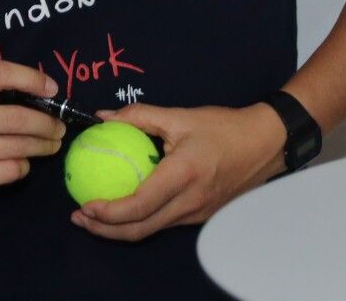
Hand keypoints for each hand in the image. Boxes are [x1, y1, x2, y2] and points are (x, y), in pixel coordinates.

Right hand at [0, 60, 66, 202]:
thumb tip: (43, 94)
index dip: (30, 78)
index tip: (52, 89)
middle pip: (15, 118)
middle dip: (46, 124)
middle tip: (59, 128)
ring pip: (17, 148)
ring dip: (42, 146)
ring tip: (49, 144)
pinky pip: (9, 171)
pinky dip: (23, 166)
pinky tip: (21, 162)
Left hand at [71, 102, 284, 242]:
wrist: (267, 144)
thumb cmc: (224, 128)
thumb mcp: (180, 116)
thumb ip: (139, 116)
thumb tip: (103, 116)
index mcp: (183, 176)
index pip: (140, 205)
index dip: (109, 212)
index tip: (84, 205)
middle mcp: (191, 202)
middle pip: (141, 229)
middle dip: (104, 230)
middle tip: (78, 216)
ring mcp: (198, 213)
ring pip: (152, 230)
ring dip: (120, 228)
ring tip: (94, 215)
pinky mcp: (201, 215)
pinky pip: (165, 222)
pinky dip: (140, 220)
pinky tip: (125, 206)